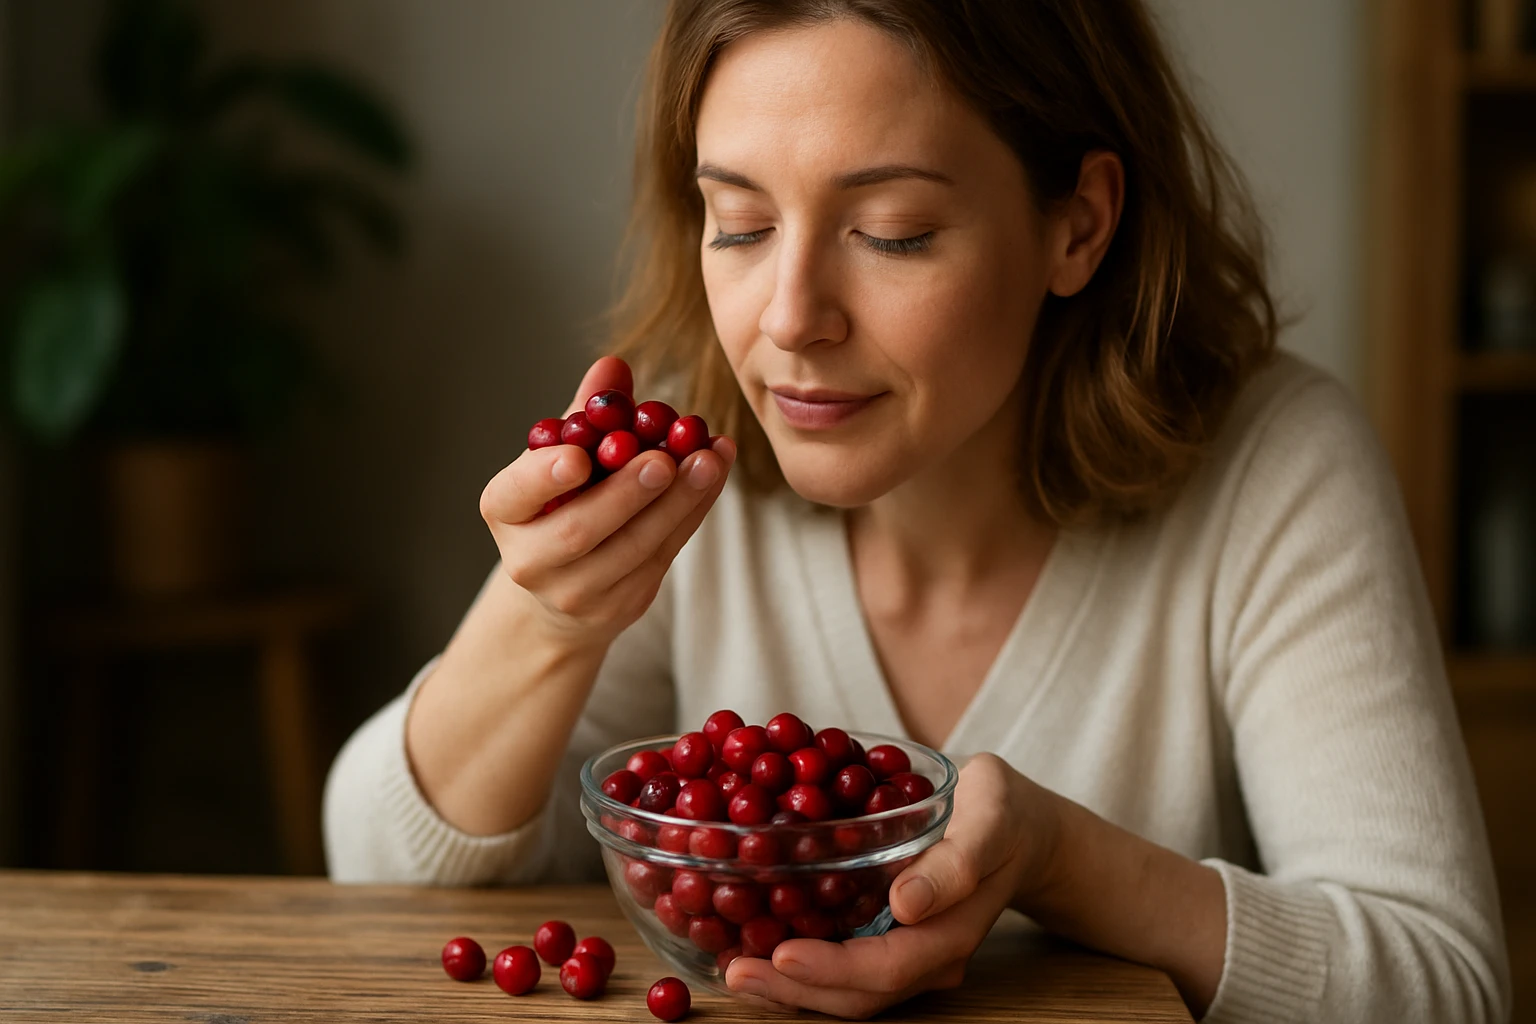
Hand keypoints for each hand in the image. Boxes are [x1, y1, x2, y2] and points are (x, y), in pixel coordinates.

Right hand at [478, 356, 734, 645]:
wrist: (566, 587)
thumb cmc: (565, 502)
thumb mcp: (566, 454)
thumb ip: (588, 414)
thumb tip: (613, 366)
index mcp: (505, 511)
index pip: (514, 495)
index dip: (541, 478)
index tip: (577, 456)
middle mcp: (530, 559)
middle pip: (579, 530)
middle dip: (626, 492)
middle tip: (664, 458)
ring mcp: (577, 591)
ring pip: (632, 548)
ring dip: (677, 501)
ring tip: (707, 459)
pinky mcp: (622, 604)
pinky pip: (663, 555)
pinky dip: (693, 511)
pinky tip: (714, 473)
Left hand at [725, 753, 1061, 1018]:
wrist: (1018, 827)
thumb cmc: (1005, 813)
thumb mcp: (992, 818)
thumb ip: (958, 861)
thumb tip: (906, 903)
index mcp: (951, 931)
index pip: (887, 966)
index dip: (832, 969)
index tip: (782, 954)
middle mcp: (926, 955)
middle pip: (857, 993)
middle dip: (793, 989)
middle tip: (735, 970)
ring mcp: (906, 952)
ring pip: (844, 989)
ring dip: (788, 985)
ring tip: (734, 967)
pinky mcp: (886, 938)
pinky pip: (840, 964)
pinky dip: (796, 963)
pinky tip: (754, 942)